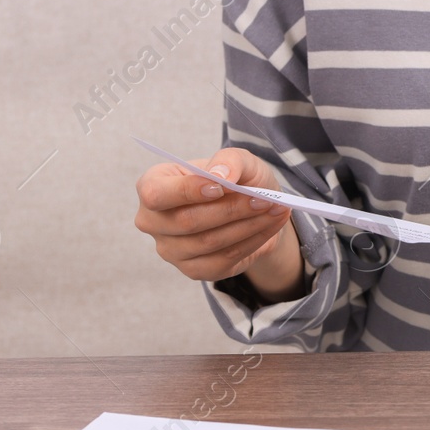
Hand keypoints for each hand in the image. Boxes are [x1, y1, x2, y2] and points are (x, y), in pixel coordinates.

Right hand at [134, 147, 303, 299]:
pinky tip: (270, 225)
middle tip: (265, 199)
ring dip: (248, 226)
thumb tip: (220, 175)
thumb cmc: (235, 177)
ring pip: (209, 243)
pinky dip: (253, 241)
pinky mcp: (193, 270)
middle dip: (231, 209)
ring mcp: (171, 250)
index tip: (221, 187)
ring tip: (276, 209)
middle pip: (187, 221)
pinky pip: (224, 260)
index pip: (156, 194)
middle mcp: (153, 221)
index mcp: (153, 185)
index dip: (186, 192)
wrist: (250, 205)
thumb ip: (229, 160)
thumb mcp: (238, 159)